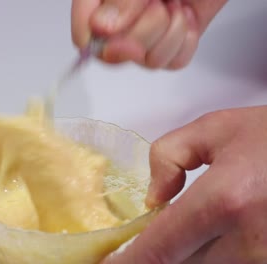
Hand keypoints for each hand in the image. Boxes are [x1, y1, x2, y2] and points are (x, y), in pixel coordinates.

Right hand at [71, 0, 226, 68]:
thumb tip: (102, 29)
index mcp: (99, 0)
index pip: (83, 36)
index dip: (103, 44)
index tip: (123, 36)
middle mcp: (118, 20)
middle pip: (117, 55)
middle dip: (146, 30)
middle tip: (158, 2)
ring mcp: (145, 33)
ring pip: (148, 61)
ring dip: (170, 33)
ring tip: (175, 4)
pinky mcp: (170, 42)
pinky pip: (172, 63)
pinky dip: (185, 41)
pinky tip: (187, 16)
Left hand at [100, 105, 266, 262]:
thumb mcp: (215, 128)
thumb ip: (168, 157)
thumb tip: (153, 200)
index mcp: (225, 200)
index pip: (160, 247)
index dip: (128, 262)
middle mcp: (248, 240)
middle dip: (156, 256)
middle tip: (140, 243)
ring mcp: (266, 256)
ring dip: (184, 255)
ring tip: (181, 231)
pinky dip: (209, 255)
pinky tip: (204, 238)